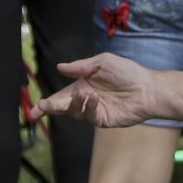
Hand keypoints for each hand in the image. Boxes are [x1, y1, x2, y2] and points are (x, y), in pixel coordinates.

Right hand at [44, 53, 168, 129]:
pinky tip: (93, 97)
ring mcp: (94, 111)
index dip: (46, 104)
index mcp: (82, 85)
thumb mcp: (102, 62)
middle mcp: (85, 100)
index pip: (60, 96)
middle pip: (63, 108)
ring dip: (75, 103)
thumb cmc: (127, 72)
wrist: (147, 87)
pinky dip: (88, 107)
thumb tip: (60, 67)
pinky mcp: (103, 120)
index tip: (34, 110)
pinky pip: (89, 117)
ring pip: (74, 112)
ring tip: (84, 92)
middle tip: (43, 107)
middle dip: (51, 108)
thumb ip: (81, 67)